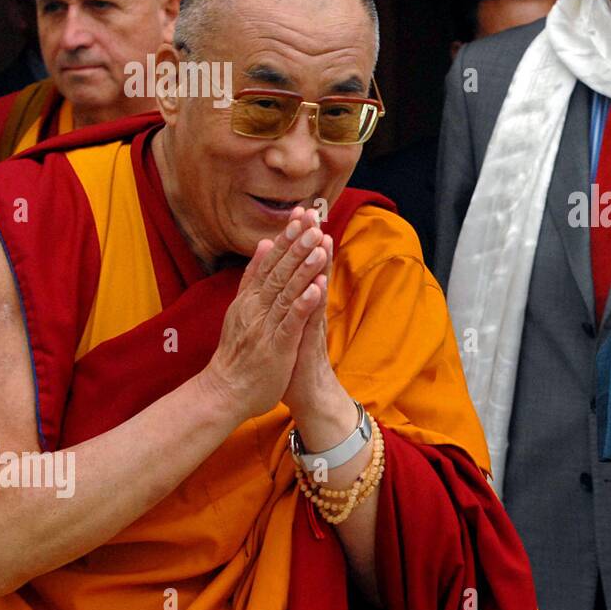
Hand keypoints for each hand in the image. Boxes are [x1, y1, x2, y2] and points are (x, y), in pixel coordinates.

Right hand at [199, 207, 329, 420]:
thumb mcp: (243, 309)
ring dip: (303, 268)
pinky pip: (291, 322)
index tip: (302, 215)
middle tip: (313, 220)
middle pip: (278, 271)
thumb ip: (253, 277)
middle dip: (297, 244)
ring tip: (319, 245)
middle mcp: (256, 308)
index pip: (270, 261)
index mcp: (250, 299)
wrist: (225, 392)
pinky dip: (303, 304)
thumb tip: (264, 244)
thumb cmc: (239, 353)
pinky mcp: (276, 346)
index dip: (287, 237)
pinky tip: (317, 289)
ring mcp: (265, 326)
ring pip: (286, 292)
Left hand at [281, 209, 354, 444]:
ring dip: (320, 265)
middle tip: (313, 214)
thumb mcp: (287, 325)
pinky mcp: (311, 344)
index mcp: (297, 303)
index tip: (300, 213)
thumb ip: (288, 300)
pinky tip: (320, 284)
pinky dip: (316, 303)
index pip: (299, 265)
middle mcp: (308, 310)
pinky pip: (314, 321)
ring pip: (317, 290)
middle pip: (310, 270)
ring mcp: (311, 325)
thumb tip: (287, 276)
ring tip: (323, 238)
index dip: (298, 240)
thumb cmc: (292, 362)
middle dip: (311, 242)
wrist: (307, 396)